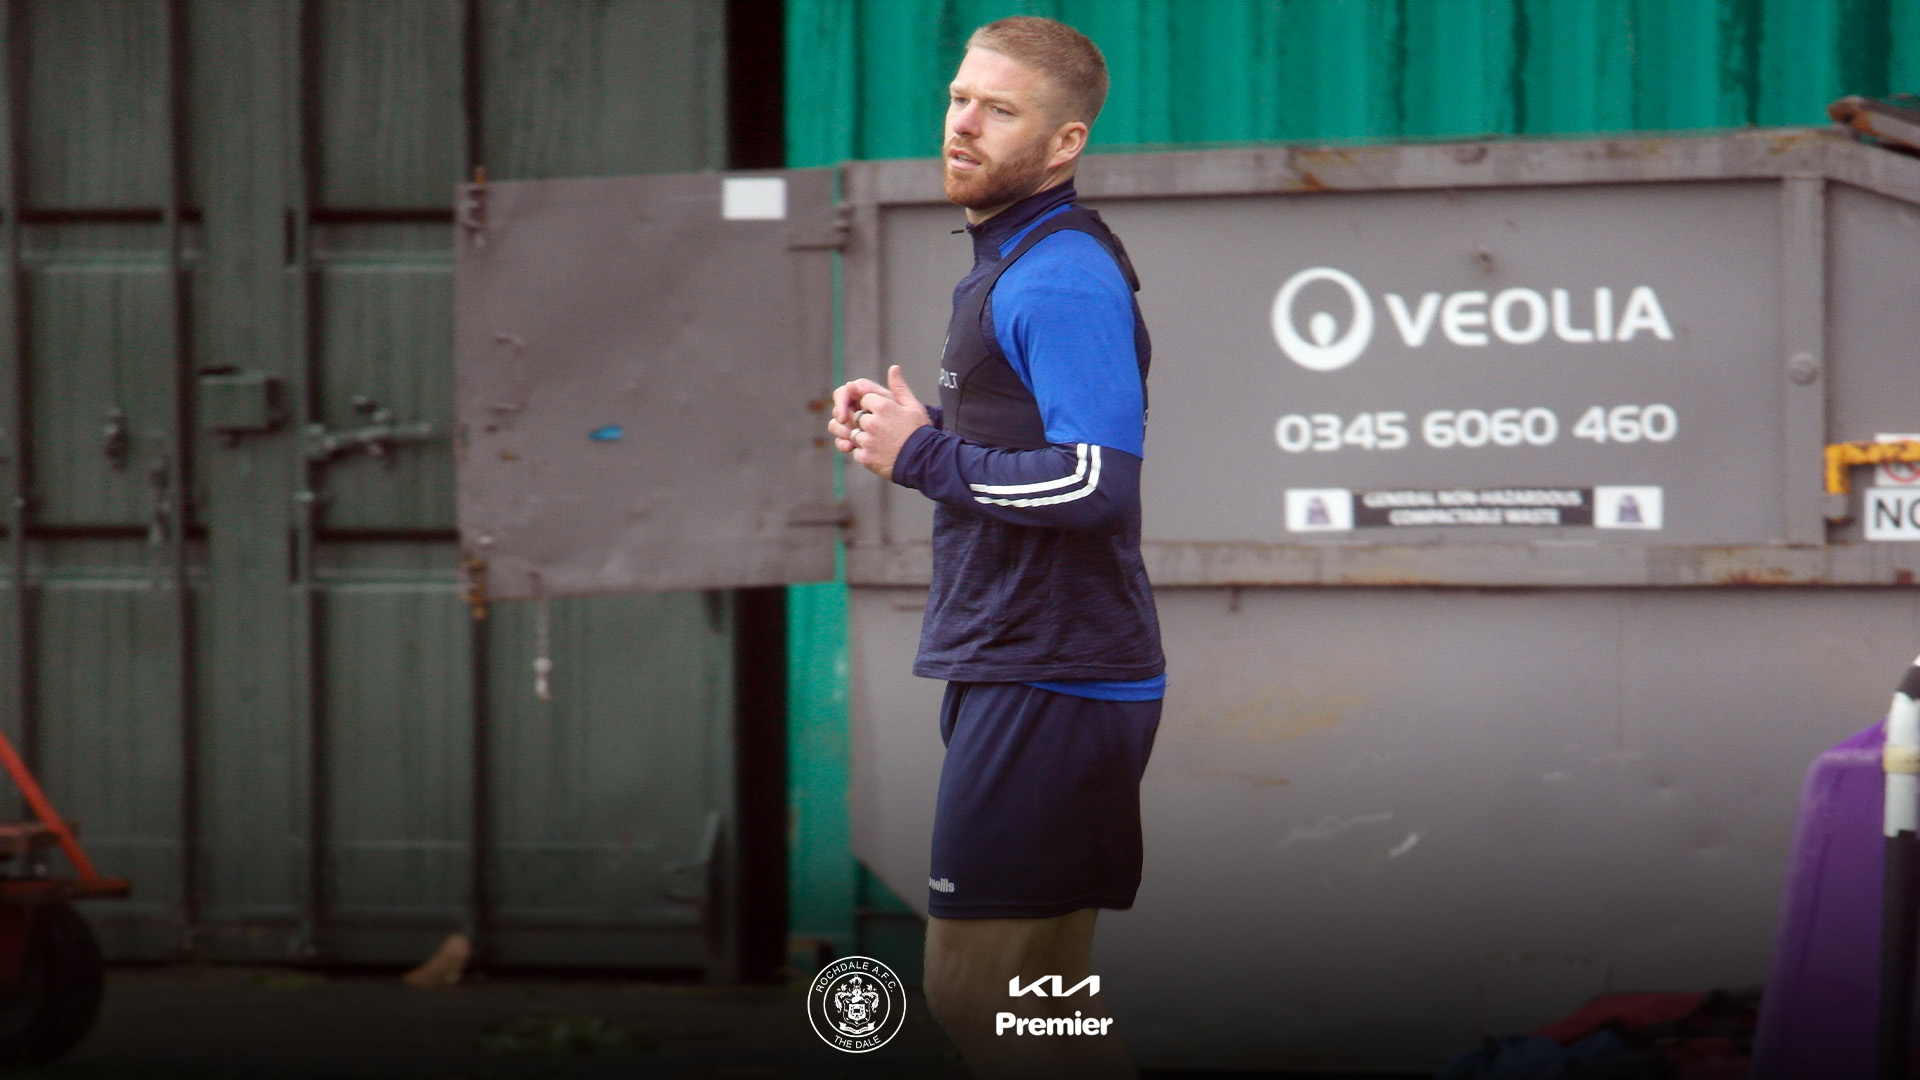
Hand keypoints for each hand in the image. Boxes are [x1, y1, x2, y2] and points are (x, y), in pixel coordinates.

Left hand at [825, 366, 929, 480]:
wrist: (925, 462)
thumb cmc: (920, 432)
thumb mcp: (913, 406)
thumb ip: (899, 387)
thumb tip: (893, 368)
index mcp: (883, 406)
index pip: (865, 399)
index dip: (874, 407)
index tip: (886, 415)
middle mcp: (872, 422)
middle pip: (858, 417)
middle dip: (866, 422)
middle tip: (885, 431)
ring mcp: (867, 441)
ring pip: (855, 434)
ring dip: (864, 438)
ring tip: (883, 443)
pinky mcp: (866, 457)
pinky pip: (856, 452)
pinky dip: (865, 453)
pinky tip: (880, 454)